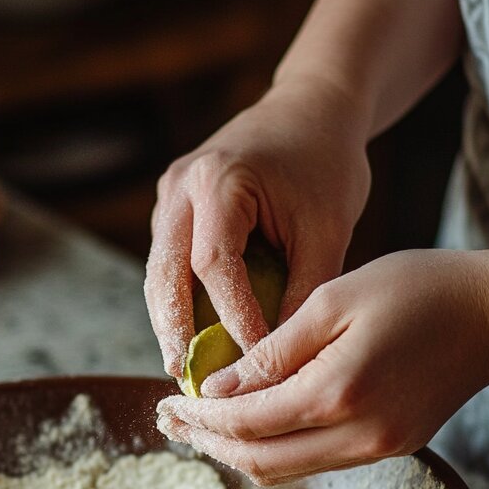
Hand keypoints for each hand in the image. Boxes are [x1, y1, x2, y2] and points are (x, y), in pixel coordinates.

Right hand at [145, 80, 371, 376]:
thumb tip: (284, 355)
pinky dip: (177, 298)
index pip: (215, 267)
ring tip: (182, 369)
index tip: (253, 363)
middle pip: (165, 272)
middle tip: (185, 380)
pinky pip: (168, 260)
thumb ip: (306, 289)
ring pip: (158, 270)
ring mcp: (170, 192)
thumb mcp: (329, 228)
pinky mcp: (173, 204)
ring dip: (168, 320)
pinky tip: (191, 336)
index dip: (231, 320)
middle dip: (175, 330)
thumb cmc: (328, 164)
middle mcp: (183, 184)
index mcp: (222, 181)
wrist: (311, 108)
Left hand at [155, 248, 488, 485]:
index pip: (245, 424)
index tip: (167, 402)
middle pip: (260, 462)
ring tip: (203, 425)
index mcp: (337, 393)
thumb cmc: (418, 288)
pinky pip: (318, 460)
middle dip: (209, 443)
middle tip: (170, 419)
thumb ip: (272, 350)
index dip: (200, 418)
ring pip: (287, 470)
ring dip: (239, 451)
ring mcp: (378, 449)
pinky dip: (278, 447)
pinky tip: (256, 422)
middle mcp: (357, 436)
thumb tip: (216, 391)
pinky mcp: (391, 448)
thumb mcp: (334, 298)